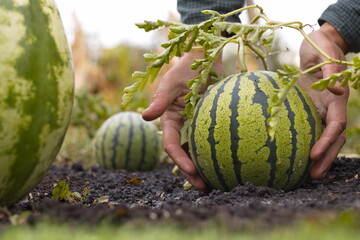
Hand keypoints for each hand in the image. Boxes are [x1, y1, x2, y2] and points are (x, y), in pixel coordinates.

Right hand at [142, 49, 222, 190]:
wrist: (207, 56)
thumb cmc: (187, 66)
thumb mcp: (172, 82)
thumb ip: (161, 99)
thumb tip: (145, 117)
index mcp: (169, 119)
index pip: (171, 145)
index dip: (179, 160)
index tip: (192, 171)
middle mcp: (183, 125)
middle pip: (185, 154)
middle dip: (192, 173)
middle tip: (205, 188)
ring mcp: (197, 125)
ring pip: (200, 151)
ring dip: (206, 167)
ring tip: (218, 184)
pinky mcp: (212, 122)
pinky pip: (215, 139)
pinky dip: (219, 152)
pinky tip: (231, 163)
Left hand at [299, 22, 349, 178]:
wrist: (321, 44)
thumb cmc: (321, 46)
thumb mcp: (324, 53)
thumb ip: (331, 69)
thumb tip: (339, 89)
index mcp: (337, 97)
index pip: (335, 124)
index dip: (326, 141)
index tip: (313, 155)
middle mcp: (334, 106)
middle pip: (334, 137)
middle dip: (326, 157)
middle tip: (314, 176)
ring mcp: (326, 108)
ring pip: (327, 136)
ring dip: (321, 156)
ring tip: (310, 174)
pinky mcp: (315, 107)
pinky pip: (314, 128)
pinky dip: (311, 142)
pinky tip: (300, 156)